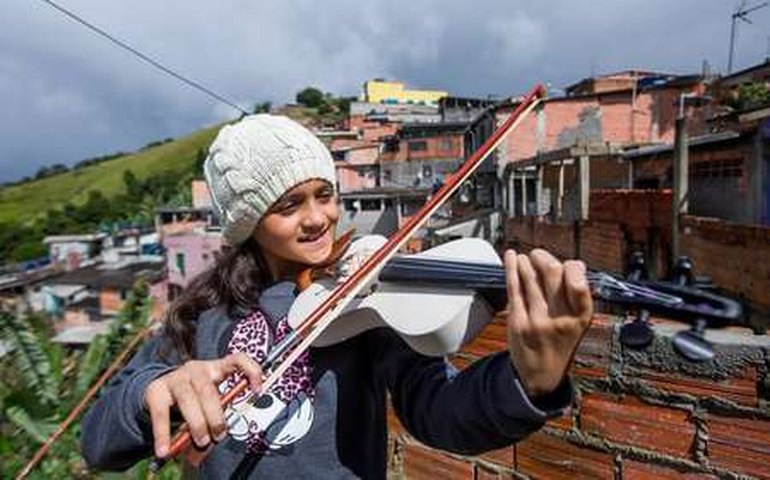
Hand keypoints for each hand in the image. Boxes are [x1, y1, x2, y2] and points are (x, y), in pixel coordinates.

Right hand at [144, 353, 262, 457]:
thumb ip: (216, 416)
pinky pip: (161, 413)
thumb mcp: (208, 403)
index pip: (237, 359)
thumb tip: (216, 440)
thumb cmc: (193, 398)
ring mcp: (175, 378)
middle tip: (219, 434)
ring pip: (188, 399)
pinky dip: (163, 434)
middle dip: (215, 416)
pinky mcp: (155, 390)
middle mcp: (196, 369)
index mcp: (215, 368)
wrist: (159, 391)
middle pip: (208, 390)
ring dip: (196, 424)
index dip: (251, 371)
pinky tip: (165, 449)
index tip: (258, 390)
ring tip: (201, 441)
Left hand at [504, 249, 592, 397]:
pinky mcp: (517, 323)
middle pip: (552, 275)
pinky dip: (511, 269)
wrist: (541, 376)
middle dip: (544, 258)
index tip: (565, 264)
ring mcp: (537, 321)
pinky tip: (510, 257)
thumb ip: (577, 297)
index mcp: (581, 318)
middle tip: (538, 255)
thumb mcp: (578, 324)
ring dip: (527, 263)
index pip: (578, 283)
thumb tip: (576, 265)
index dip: (572, 267)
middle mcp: (560, 319)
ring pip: (531, 279)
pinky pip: (514, 289)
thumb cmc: (560, 343)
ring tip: (525, 258)